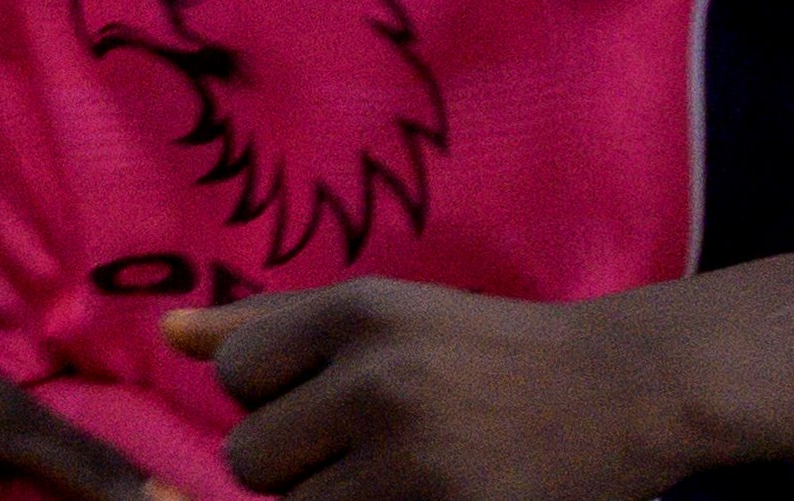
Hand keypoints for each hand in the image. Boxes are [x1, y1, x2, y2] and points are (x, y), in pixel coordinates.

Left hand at [175, 273, 686, 500]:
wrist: (624, 388)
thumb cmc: (487, 348)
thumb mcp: (385, 311)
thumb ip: (272, 322)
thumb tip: (169, 334)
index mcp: (359, 312)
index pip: (235, 375)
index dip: (268, 397)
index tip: (322, 397)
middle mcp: (380, 380)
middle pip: (253, 456)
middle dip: (292, 461)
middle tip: (361, 445)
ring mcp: (418, 459)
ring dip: (329, 500)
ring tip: (395, 473)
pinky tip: (417, 492)